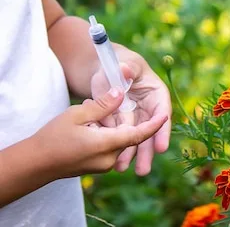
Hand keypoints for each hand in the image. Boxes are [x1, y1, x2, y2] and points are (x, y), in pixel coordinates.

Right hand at [33, 88, 167, 179]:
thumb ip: (103, 104)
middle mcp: (109, 158)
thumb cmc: (53, 136)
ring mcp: (104, 165)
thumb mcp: (78, 113)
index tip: (165, 115)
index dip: (154, 125)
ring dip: (111, 125)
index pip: (138, 135)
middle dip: (122, 118)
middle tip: (101, 104)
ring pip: (118, 139)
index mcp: (107, 144)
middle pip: (128, 134)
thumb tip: (121, 92)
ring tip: (88, 114)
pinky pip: (110, 146)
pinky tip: (87, 124)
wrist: (34, 163)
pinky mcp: (98, 166)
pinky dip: (105, 133)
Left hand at [91, 49, 171, 174]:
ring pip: (134, 138)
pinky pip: (118, 136)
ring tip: (121, 169)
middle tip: (142, 170)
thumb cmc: (121, 63)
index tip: (161, 148)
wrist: (108, 69)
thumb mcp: (125, 63)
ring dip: (129, 154)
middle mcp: (149, 109)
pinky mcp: (121, 123)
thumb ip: (127, 69)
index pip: (161, 113)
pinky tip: (110, 160)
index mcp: (156, 94)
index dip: (161, 130)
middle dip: (145, 152)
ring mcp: (135, 118)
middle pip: (149, 131)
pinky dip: (115, 147)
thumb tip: (125, 69)